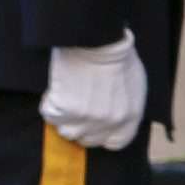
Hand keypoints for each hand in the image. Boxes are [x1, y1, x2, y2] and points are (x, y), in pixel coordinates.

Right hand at [40, 32, 146, 150]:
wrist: (97, 41)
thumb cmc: (117, 57)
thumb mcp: (135, 86)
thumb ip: (126, 107)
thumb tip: (116, 119)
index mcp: (130, 118)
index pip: (116, 143)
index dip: (103, 135)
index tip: (94, 127)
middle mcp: (109, 123)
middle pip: (88, 140)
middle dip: (81, 126)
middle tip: (76, 108)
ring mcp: (86, 118)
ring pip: (66, 132)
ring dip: (63, 118)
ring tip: (66, 97)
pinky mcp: (65, 109)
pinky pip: (50, 115)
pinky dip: (49, 104)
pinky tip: (56, 89)